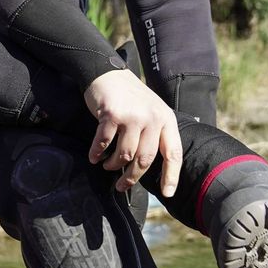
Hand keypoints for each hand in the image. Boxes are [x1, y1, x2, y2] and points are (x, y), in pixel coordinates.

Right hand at [82, 69, 182, 196]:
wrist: (107, 73)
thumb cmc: (130, 96)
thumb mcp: (152, 110)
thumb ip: (155, 133)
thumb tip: (149, 166)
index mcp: (166, 119)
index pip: (173, 153)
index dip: (171, 176)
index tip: (167, 194)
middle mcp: (152, 118)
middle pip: (145, 160)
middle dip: (132, 177)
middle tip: (122, 185)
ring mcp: (132, 116)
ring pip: (125, 155)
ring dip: (113, 165)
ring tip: (107, 166)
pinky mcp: (112, 115)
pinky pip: (104, 143)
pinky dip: (97, 153)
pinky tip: (94, 157)